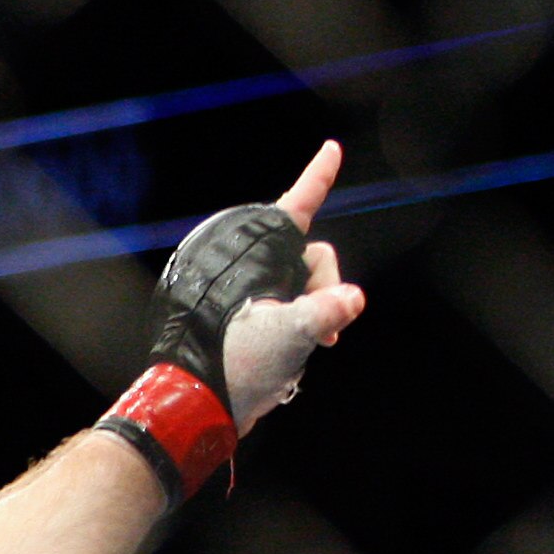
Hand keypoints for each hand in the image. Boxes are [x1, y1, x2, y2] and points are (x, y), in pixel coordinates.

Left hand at [219, 141, 369, 429]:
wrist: (200, 405)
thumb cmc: (233, 364)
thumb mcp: (286, 336)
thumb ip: (324, 311)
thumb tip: (352, 298)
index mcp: (256, 259)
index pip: (295, 208)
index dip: (316, 178)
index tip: (330, 149)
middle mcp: (255, 270)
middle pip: (314, 258)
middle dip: (327, 289)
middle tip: (324, 333)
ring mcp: (255, 294)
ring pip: (308, 288)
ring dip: (318, 315)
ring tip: (310, 347)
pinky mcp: (255, 318)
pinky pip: (296, 310)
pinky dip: (306, 327)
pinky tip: (301, 353)